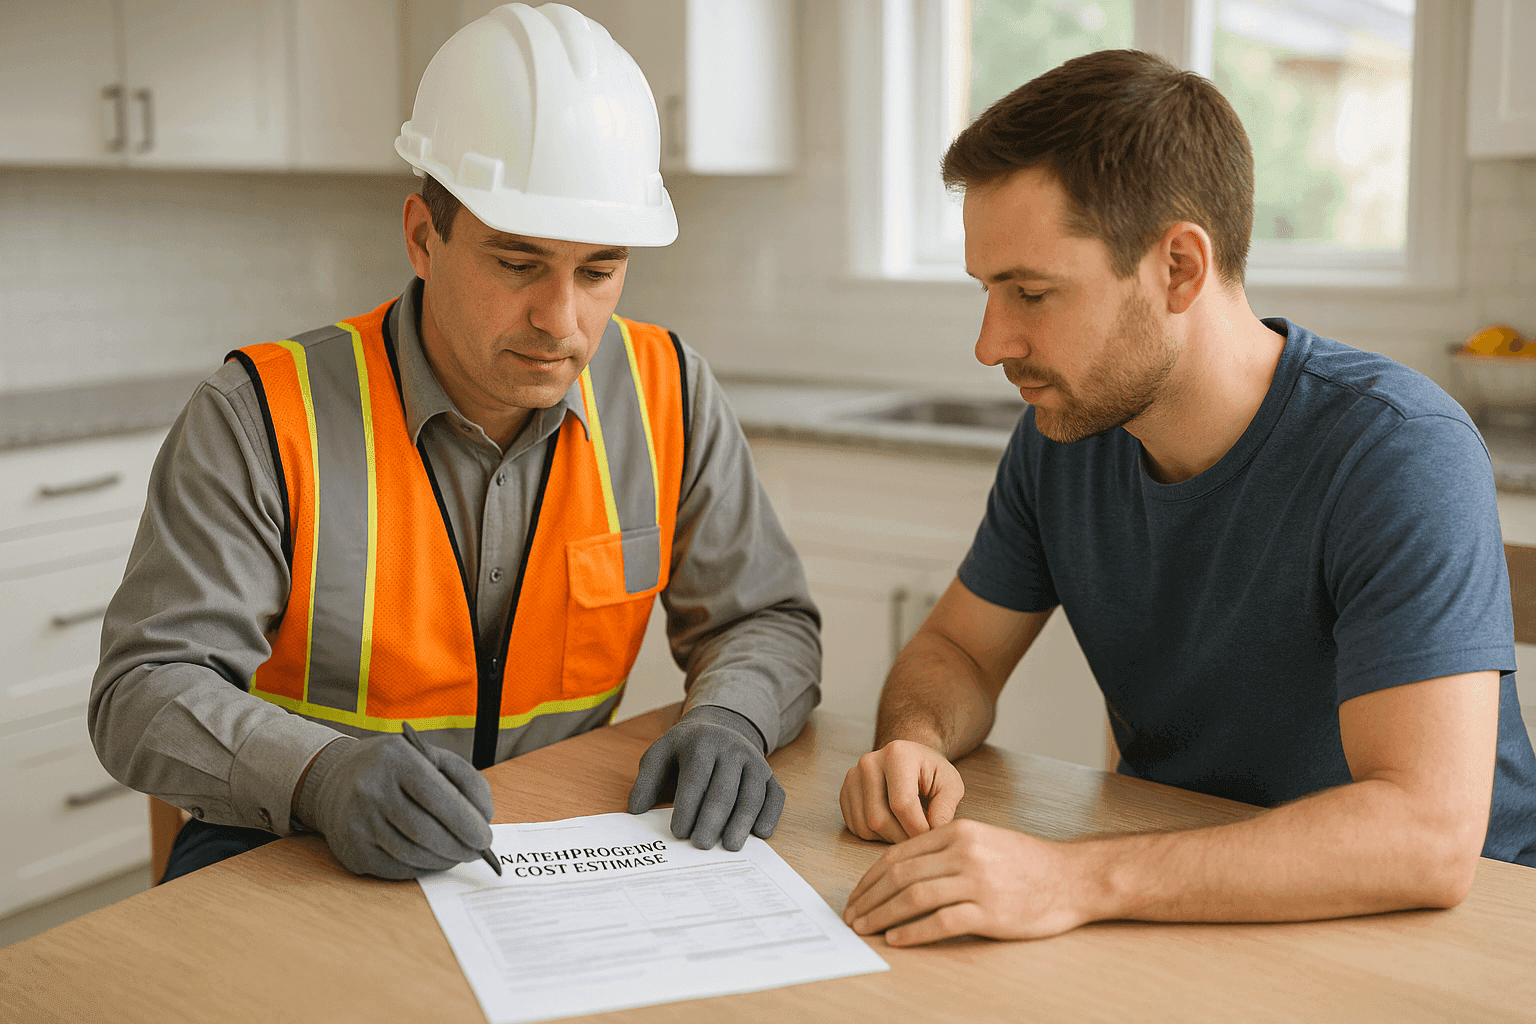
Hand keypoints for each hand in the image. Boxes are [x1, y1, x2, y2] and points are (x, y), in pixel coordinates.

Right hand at [298, 734, 494, 878]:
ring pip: (413, 854)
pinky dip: (422, 868)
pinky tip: (433, 859)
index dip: (467, 823)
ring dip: (444, 860)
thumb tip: (485, 818)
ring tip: (459, 855)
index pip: (439, 797)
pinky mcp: (351, 849)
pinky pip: (396, 868)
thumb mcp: (430, 756)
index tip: (486, 838)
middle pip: (427, 831)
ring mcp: (357, 821)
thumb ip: (465, 779)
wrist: (336, 778)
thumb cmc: (395, 768)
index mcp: (396, 759)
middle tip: (478, 852)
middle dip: (460, 847)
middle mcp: (371, 789)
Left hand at [627, 705, 784, 850]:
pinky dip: (771, 814)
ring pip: (752, 794)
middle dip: (713, 819)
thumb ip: (646, 781)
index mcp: (701, 743)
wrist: (719, 727)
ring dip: (742, 822)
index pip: (696, 778)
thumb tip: (636, 811)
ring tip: (731, 847)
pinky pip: (775, 795)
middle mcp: (732, 749)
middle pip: (724, 789)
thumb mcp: (660, 754)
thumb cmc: (684, 751)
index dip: (687, 807)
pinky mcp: (769, 773)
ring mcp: (754, 760)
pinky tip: (760, 834)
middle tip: (701, 845)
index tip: (678, 833)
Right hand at [840, 739, 963, 842]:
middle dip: (902, 837)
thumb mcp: (950, 784)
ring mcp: (853, 777)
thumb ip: (946, 808)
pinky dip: (875, 835)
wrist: (909, 759)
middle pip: (879, 819)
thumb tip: (935, 832)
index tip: (932, 837)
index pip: (902, 804)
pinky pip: (856, 827)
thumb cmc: (931, 772)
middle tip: (919, 838)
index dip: (918, 829)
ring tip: (906, 829)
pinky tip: (892, 825)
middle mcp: (869, 762)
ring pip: (865, 827)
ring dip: (888, 838)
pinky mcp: (845, 791)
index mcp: (896, 755)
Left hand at [843, 818, 1088, 945]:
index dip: (870, 878)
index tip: (856, 896)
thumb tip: (900, 874)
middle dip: (869, 899)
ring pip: (913, 898)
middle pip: (900, 876)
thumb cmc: (1026, 862)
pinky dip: (913, 932)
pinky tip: (897, 939)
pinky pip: (940, 922)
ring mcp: (977, 882)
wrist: (1073, 878)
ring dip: (882, 916)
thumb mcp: (982, 841)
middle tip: (852, 917)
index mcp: (957, 833)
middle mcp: (964, 853)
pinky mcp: (989, 912)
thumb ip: (944, 851)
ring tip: (866, 929)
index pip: (899, 855)